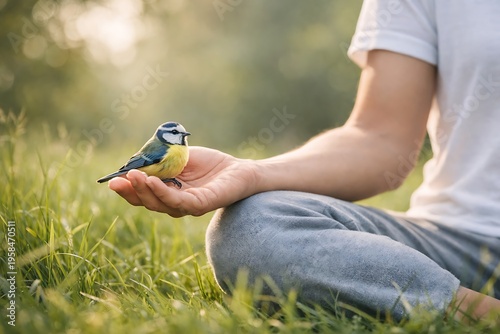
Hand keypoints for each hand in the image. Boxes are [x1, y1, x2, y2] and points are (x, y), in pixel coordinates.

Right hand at [108, 146, 258, 216]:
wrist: (239, 169)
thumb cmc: (209, 164)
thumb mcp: (178, 156)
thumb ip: (159, 159)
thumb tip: (134, 159)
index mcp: (167, 192)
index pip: (143, 195)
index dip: (127, 189)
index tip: (112, 180)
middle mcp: (175, 203)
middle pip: (148, 202)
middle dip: (131, 191)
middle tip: (117, 180)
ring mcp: (188, 206)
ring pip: (160, 204)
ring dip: (144, 190)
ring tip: (133, 177)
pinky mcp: (201, 204)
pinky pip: (179, 201)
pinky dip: (164, 192)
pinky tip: (153, 182)